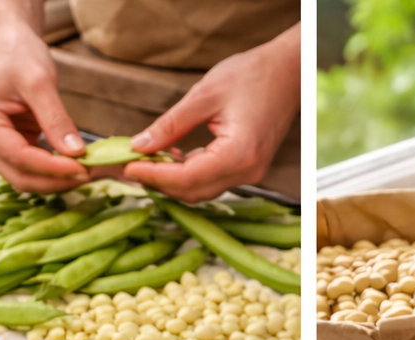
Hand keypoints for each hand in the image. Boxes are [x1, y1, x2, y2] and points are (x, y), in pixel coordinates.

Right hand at [0, 1, 90, 191]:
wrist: (8, 46)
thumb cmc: (18, 56)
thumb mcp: (40, 82)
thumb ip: (56, 119)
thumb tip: (77, 153)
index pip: (19, 157)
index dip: (53, 168)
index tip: (84, 168)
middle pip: (21, 176)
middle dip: (57, 180)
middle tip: (92, 175)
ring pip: (26, 179)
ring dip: (57, 180)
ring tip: (89, 172)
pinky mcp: (9, 150)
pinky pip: (32, 170)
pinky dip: (55, 172)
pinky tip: (78, 167)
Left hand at [124, 24, 299, 202]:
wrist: (288, 72)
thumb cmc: (252, 76)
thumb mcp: (204, 95)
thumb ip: (170, 125)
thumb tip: (139, 145)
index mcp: (239, 154)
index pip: (186, 178)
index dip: (153, 175)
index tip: (126, 166)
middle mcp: (248, 171)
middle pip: (192, 192)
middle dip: (158, 182)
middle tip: (128, 165)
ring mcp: (251, 174)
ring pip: (201, 191)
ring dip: (172, 180)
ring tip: (146, 159)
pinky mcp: (248, 169)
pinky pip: (212, 181)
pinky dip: (188, 174)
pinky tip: (171, 157)